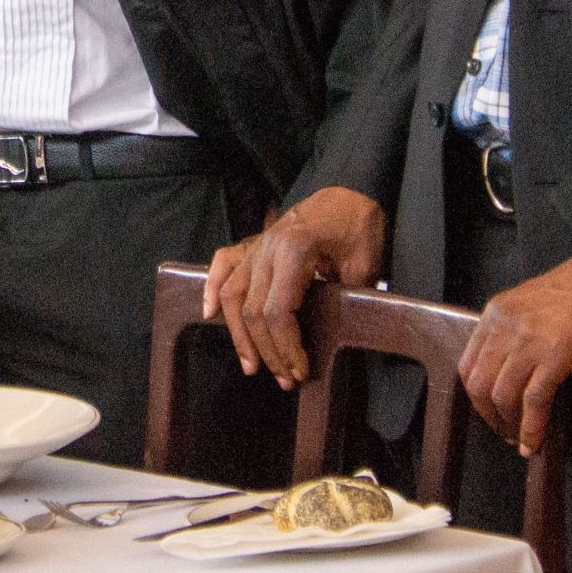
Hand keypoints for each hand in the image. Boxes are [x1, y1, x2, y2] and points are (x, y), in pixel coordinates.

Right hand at [208, 186, 387, 387]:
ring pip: (233, 295)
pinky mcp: (254, 245)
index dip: (287, 346)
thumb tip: (332, 334)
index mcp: (294, 249)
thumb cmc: (358, 226)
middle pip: (253, 310)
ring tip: (251, 366)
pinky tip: (208, 314)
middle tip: (286, 379)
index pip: (278, 311)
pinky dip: (210, 287)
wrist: (349, 193)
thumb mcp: (363, 262)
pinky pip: (222, 264)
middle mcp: (267, 248)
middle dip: (268, 351)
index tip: (301, 370)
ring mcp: (257, 245)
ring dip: (240, 335)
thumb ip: (345, 296)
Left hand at [459, 250, 571, 456]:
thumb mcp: (533, 304)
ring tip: (521, 440)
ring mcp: (529, 339)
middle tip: (505, 432)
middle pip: (480, 383)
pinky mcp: (556, 353)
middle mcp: (506, 325)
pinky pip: (535, 399)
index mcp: (497, 312)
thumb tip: (510, 368)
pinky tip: (536, 441)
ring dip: (510, 425)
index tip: (489, 413)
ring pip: (503, 395)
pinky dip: (532, 426)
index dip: (476, 396)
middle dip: (489, 416)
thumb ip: (515, 330)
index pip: (469, 363)